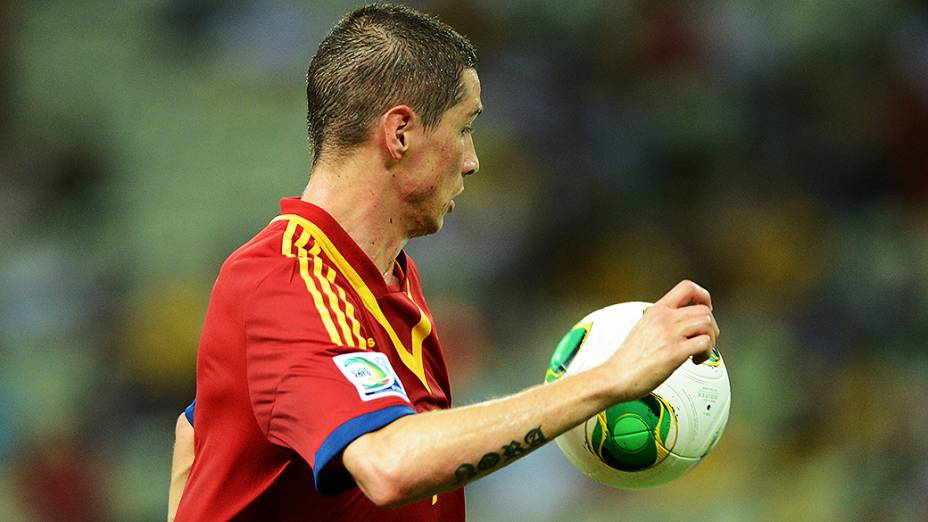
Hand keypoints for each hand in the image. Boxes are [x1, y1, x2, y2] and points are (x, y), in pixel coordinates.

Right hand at [604, 280, 719, 400]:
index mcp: (656, 311)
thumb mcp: (643, 329)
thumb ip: (661, 322)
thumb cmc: (628, 359)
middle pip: (704, 310)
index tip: (706, 308)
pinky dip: (707, 353)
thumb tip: (680, 325)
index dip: (703, 296)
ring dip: (711, 340)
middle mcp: (664, 319)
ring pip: (707, 324)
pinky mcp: (675, 353)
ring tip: (699, 352)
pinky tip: (695, 360)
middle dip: (711, 327)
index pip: (687, 287)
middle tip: (704, 340)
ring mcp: (669, 335)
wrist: (616, 376)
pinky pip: (705, 343)